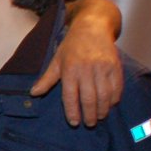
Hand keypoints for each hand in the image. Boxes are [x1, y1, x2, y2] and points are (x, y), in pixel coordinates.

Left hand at [29, 0, 122, 125]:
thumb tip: (33, 93)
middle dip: (89, 115)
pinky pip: (117, 87)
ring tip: (99, 117)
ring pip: (104, 95)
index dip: (72, 111)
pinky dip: (114, 99)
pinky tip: (110, 105)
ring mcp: (103, 67)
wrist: (93, 26)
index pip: (70, 96)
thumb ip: (47, 79)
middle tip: (89, 124)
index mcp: (70, 69)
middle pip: (89, 98)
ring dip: (102, 110)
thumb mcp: (56, 60)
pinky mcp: (115, 66)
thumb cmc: (72, 46)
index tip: (74, 122)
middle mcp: (87, 69)